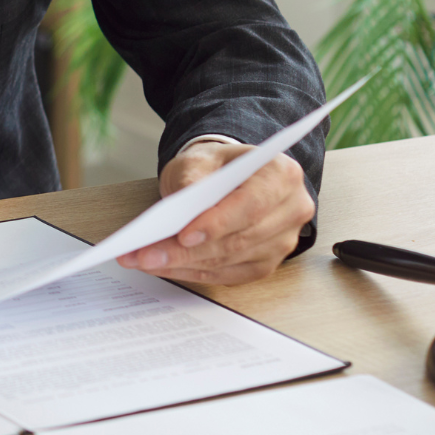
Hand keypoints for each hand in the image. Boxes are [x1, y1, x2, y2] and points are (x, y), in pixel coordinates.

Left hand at [117, 140, 314, 285]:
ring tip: (144, 260)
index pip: (251, 204)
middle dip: (187, 251)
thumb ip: (192, 179)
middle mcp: (291, 210)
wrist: (228, 176)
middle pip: (238, 239)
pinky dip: (192, 273)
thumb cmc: (216, 166)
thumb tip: (180, 211)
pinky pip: (227, 275)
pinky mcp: (266, 264)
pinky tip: (164, 267)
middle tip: (145, 255)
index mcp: (281, 174)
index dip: (218, 223)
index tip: (183, 235)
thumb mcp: (198, 159)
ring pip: (229, 261)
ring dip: (183, 265)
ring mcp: (282, 241)